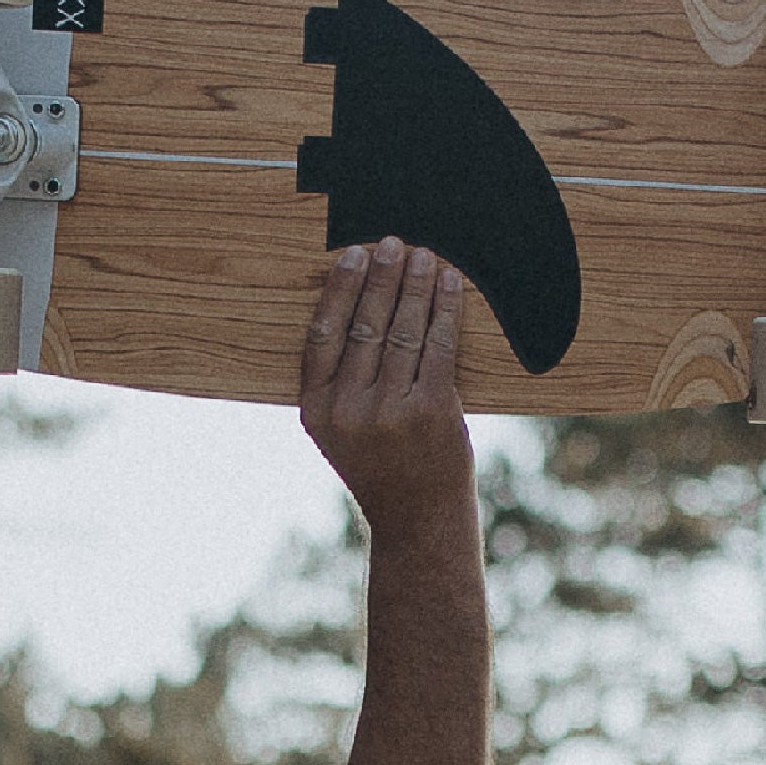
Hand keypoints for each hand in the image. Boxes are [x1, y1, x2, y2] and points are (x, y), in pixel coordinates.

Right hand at [300, 238, 472, 535]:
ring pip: (403, 330)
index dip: (339, 291)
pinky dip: (445, 310)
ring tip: (424, 256)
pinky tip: (449, 285)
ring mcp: (391, 412)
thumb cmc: (383, 468)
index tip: (353, 255)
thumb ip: (342, 381)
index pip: (323, 336)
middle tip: (393, 243)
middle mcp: (349, 411)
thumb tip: (359, 301)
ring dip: (416, 286)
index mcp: (316, 412)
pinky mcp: (432, 410)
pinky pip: (439, 346)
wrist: (418, 521)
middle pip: (365, 326)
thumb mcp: (342, 431)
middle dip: (381, 278)